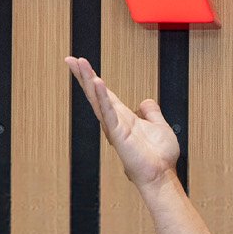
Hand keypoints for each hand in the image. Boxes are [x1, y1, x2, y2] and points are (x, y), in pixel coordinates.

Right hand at [65, 57, 179, 189]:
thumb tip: (145, 102)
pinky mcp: (118, 134)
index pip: (105, 93)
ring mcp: (115, 127)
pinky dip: (102, 97)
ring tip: (80, 64)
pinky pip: (109, 112)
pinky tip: (97, 83)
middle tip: (70, 59)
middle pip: (96, 93)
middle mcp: (115, 120)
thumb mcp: (159, 126)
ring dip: (89, 81)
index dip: (93, 79)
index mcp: (123, 117)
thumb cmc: (159, 156)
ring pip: (98, 100)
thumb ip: (151, 113)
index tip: (82, 64)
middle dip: (83, 76)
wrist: (162, 174)